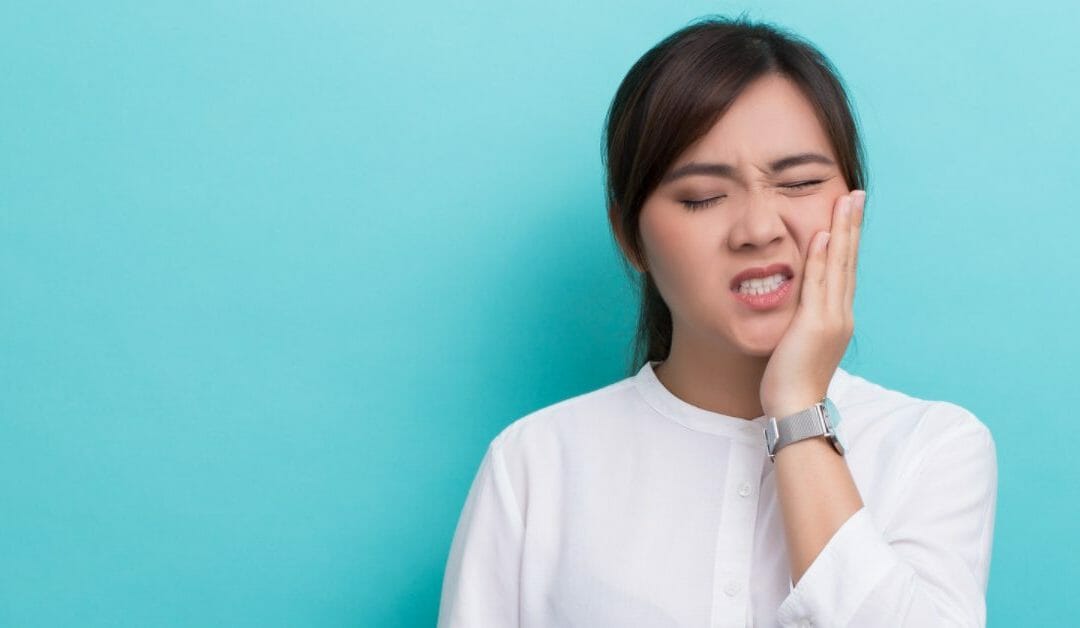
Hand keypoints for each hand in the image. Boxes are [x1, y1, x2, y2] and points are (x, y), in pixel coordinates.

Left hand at [759, 190, 864, 418]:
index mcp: (837, 318)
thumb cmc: (790, 381)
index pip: (844, 270)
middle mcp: (840, 314)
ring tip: (846, 201)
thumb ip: (801, 320)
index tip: (849, 213)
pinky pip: (817, 284)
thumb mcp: (798, 343)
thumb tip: (796, 307)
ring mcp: (831, 319)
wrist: (794, 408)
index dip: (847, 240)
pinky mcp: (815, 325)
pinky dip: (821, 259)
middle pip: (848, 261)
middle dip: (852, 226)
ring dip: (843, 231)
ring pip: (838, 266)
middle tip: (856, 195)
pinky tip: (823, 234)